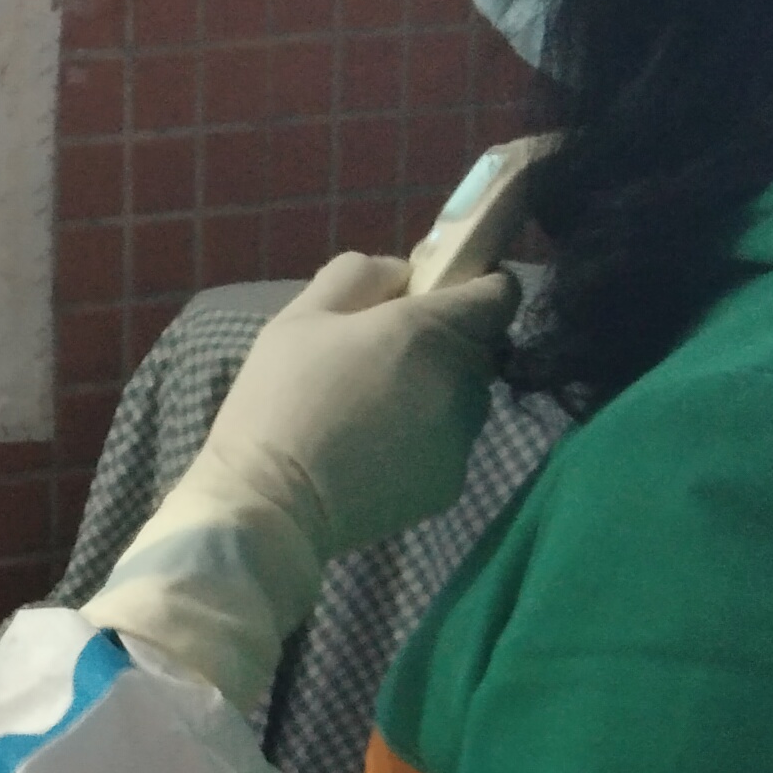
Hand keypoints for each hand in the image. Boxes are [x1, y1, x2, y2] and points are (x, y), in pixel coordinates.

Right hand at [216, 253, 516, 563]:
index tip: (442, 294)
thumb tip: (403, 272)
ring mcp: (462, 438)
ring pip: (467, 397)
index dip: (478, 285)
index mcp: (429, 328)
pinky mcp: (452, 484)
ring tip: (376, 409)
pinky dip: (424, 439)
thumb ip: (360, 275)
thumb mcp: (301, 315)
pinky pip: (450, 444)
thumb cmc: (280, 397)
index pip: (500, 293)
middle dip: (447, 341)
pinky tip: (375, 450)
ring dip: (438, 391)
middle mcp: (461, 381)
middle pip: (481, 347)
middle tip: (385, 356)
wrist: (271, 500)